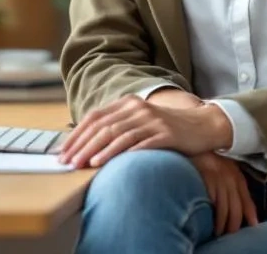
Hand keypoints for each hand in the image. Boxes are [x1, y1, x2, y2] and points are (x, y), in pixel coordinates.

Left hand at [58, 95, 232, 168]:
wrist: (204, 125)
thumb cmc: (168, 128)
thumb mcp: (141, 121)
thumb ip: (119, 127)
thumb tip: (88, 145)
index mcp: (128, 103)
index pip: (95, 118)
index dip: (76, 135)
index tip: (62, 152)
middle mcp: (138, 108)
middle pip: (103, 126)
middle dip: (82, 145)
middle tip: (68, 162)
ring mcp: (152, 120)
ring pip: (118, 134)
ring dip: (98, 150)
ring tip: (83, 164)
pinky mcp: (165, 133)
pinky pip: (139, 143)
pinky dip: (121, 153)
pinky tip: (109, 162)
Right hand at [190, 153, 258, 235]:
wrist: (194, 142)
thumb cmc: (209, 157)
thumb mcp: (224, 167)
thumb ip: (232, 183)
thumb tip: (237, 202)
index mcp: (236, 175)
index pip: (246, 199)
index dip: (250, 213)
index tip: (254, 225)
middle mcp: (230, 178)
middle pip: (236, 208)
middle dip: (234, 224)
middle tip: (229, 234)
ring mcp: (219, 178)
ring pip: (224, 208)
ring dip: (221, 224)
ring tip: (218, 232)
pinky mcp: (207, 179)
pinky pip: (212, 201)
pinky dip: (211, 214)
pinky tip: (208, 220)